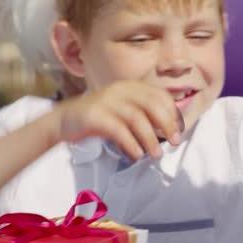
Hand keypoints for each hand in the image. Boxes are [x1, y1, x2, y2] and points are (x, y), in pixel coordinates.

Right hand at [52, 80, 183, 160]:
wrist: (64, 121)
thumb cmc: (98, 119)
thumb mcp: (122, 111)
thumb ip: (143, 115)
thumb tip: (170, 131)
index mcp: (129, 87)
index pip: (160, 95)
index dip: (173, 113)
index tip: (178, 131)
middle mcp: (119, 90)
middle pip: (151, 104)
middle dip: (167, 124)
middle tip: (173, 143)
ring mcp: (106, 101)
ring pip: (137, 118)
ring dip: (150, 138)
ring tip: (156, 154)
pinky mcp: (94, 115)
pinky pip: (118, 130)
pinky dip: (131, 144)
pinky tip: (136, 155)